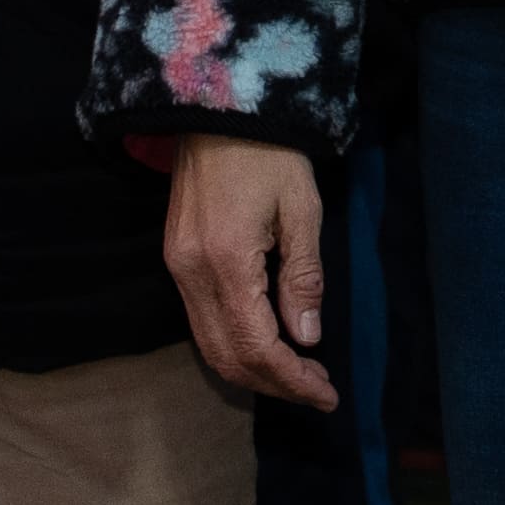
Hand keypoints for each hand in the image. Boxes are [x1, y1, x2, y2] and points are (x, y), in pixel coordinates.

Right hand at [157, 135, 341, 410]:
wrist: (219, 109)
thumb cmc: (270, 153)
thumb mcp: (302, 209)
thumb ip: (303, 278)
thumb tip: (307, 338)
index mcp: (226, 261)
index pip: (258, 346)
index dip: (293, 379)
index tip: (328, 395)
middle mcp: (191, 273)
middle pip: (227, 357)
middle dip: (274, 384)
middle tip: (318, 389)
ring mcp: (177, 267)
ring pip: (209, 346)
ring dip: (253, 370)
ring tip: (299, 374)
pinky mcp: (175, 259)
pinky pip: (200, 321)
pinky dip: (234, 345)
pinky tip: (268, 342)